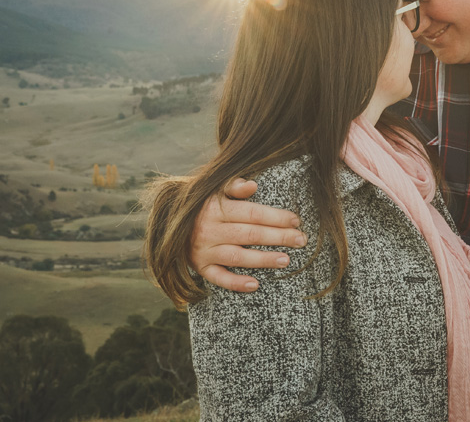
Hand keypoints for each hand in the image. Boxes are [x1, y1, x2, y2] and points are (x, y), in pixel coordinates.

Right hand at [189, 178, 306, 291]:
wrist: (168, 219)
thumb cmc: (202, 202)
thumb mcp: (214, 188)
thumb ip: (234, 185)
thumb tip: (252, 185)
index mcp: (216, 208)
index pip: (252, 213)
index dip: (276, 217)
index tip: (296, 220)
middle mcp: (209, 230)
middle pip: (250, 235)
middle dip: (278, 237)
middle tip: (301, 240)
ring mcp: (204, 250)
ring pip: (237, 257)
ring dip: (263, 260)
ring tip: (286, 260)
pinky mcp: (199, 267)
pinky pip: (218, 278)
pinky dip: (235, 283)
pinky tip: (255, 285)